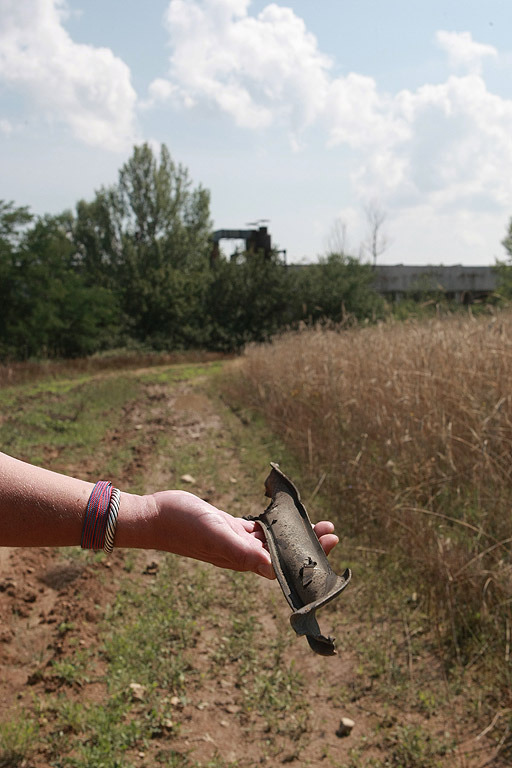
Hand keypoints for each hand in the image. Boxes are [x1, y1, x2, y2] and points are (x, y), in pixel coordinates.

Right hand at [149, 490, 337, 579]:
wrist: (155, 516)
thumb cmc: (183, 526)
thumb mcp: (216, 534)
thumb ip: (242, 550)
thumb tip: (270, 566)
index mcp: (241, 559)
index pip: (281, 565)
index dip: (304, 560)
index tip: (327, 549)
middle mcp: (241, 552)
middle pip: (281, 552)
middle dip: (306, 544)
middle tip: (331, 533)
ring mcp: (235, 539)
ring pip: (272, 539)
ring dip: (293, 532)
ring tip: (316, 524)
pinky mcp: (227, 526)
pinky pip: (256, 527)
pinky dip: (272, 523)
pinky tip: (283, 516)